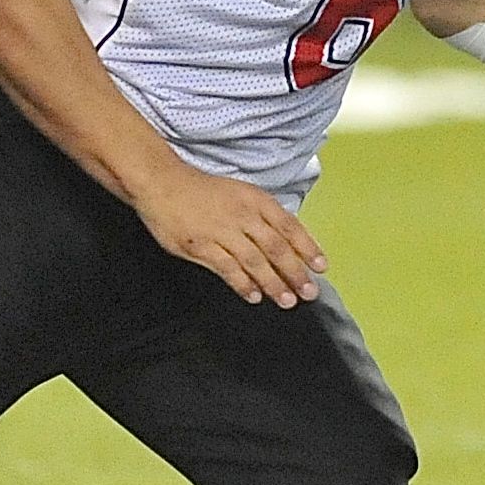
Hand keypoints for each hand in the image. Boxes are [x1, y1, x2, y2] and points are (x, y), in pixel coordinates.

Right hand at [131, 161, 329, 307]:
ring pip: (254, 262)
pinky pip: (227, 269)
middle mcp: (243, 216)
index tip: (321, 267)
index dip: (308, 249)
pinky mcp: (200, 246)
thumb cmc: (204, 191)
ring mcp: (221, 232)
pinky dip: (242, 284)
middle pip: (276, 248)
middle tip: (309, 292)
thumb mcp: (241, 194)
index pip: (290, 227)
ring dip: (272, 284)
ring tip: (286, 301)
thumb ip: (263, 216)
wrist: (162, 183)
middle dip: (295, 273)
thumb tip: (287, 242)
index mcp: (257, 201)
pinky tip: (253, 296)